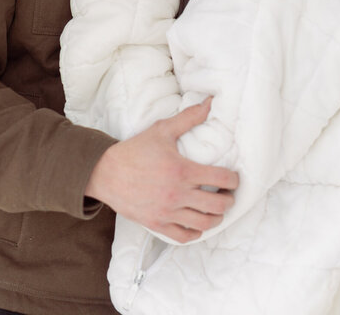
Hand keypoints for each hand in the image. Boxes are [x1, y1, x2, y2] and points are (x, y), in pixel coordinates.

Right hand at [85, 99, 238, 242]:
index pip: (222, 179)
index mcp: (182, 170)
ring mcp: (167, 212)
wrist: (105, 173)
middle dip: (229, 200)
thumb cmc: (135, 150)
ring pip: (204, 223)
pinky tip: (197, 223)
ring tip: (216, 210)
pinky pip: (184, 236)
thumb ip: (188, 117)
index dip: (234, 180)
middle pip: (218, 205)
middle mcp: (177, 194)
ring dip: (216, 218)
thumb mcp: (162, 130)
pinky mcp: (157, 224)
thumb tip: (210, 102)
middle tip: (227, 194)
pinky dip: (196, 232)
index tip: (233, 179)